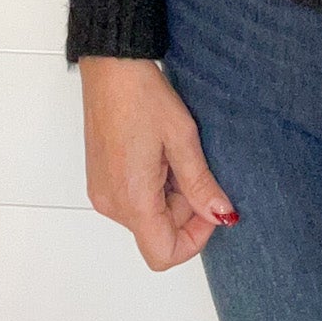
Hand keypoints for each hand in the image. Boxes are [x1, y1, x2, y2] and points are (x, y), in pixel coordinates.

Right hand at [79, 54, 237, 270]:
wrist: (110, 66)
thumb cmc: (141, 95)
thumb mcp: (182, 138)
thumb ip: (201, 184)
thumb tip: (221, 214)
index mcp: (132, 199)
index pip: (163, 254)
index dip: (195, 238)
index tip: (210, 206)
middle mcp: (111, 204)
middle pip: (157, 234)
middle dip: (185, 210)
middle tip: (195, 167)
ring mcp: (103, 192)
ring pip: (146, 217)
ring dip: (170, 197)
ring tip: (175, 154)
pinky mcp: (100, 179)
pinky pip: (133, 200)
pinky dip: (153, 187)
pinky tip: (160, 153)